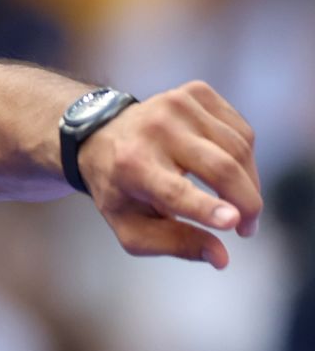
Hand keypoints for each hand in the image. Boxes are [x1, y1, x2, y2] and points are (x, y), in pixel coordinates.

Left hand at [77, 81, 261, 268]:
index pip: (174, 190)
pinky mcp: (195, 92)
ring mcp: (176, 105)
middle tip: (249, 228)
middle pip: (220, 168)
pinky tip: (228, 168)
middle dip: (247, 203)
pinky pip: (241, 130)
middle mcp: (154, 129)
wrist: (100, 135)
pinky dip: (245, 156)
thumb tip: (222, 258)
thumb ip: (175, 244)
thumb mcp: (132, 227)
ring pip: (239, 149)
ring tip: (238, 203)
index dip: (206, 208)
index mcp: (131, 166)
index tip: (234, 221)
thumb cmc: (120, 189)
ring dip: (249, 183)